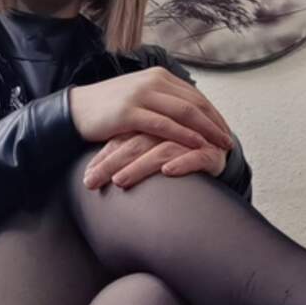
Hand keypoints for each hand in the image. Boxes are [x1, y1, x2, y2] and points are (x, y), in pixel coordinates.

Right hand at [68, 66, 233, 151]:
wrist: (76, 110)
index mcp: (158, 76)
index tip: (225, 131)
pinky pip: (164, 125)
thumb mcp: (140, 98)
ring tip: (220, 146)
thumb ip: (162, 102)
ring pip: (184, 112)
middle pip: (195, 103)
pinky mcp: (130, 112)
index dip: (214, 114)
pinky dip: (184, 135)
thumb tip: (187, 116)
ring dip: (207, 130)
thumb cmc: (109, 109)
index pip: (195, 95)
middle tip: (229, 142)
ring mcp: (142, 95)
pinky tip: (197, 146)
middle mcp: (153, 81)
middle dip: (215, 124)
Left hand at [82, 132, 227, 190]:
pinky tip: (168, 172)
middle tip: (93, 181)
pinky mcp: (211, 152)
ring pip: (162, 150)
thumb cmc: (179, 154)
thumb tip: (89, 174)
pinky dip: (182, 163)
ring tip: (121, 181)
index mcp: (154, 122)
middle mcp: (171, 129)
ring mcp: (193, 139)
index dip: (105, 156)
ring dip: (140, 166)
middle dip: (113, 164)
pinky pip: (195, 156)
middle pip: (138, 143)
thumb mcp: (148, 151)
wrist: (218, 152)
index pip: (124, 138)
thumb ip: (125, 153)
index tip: (86, 177)